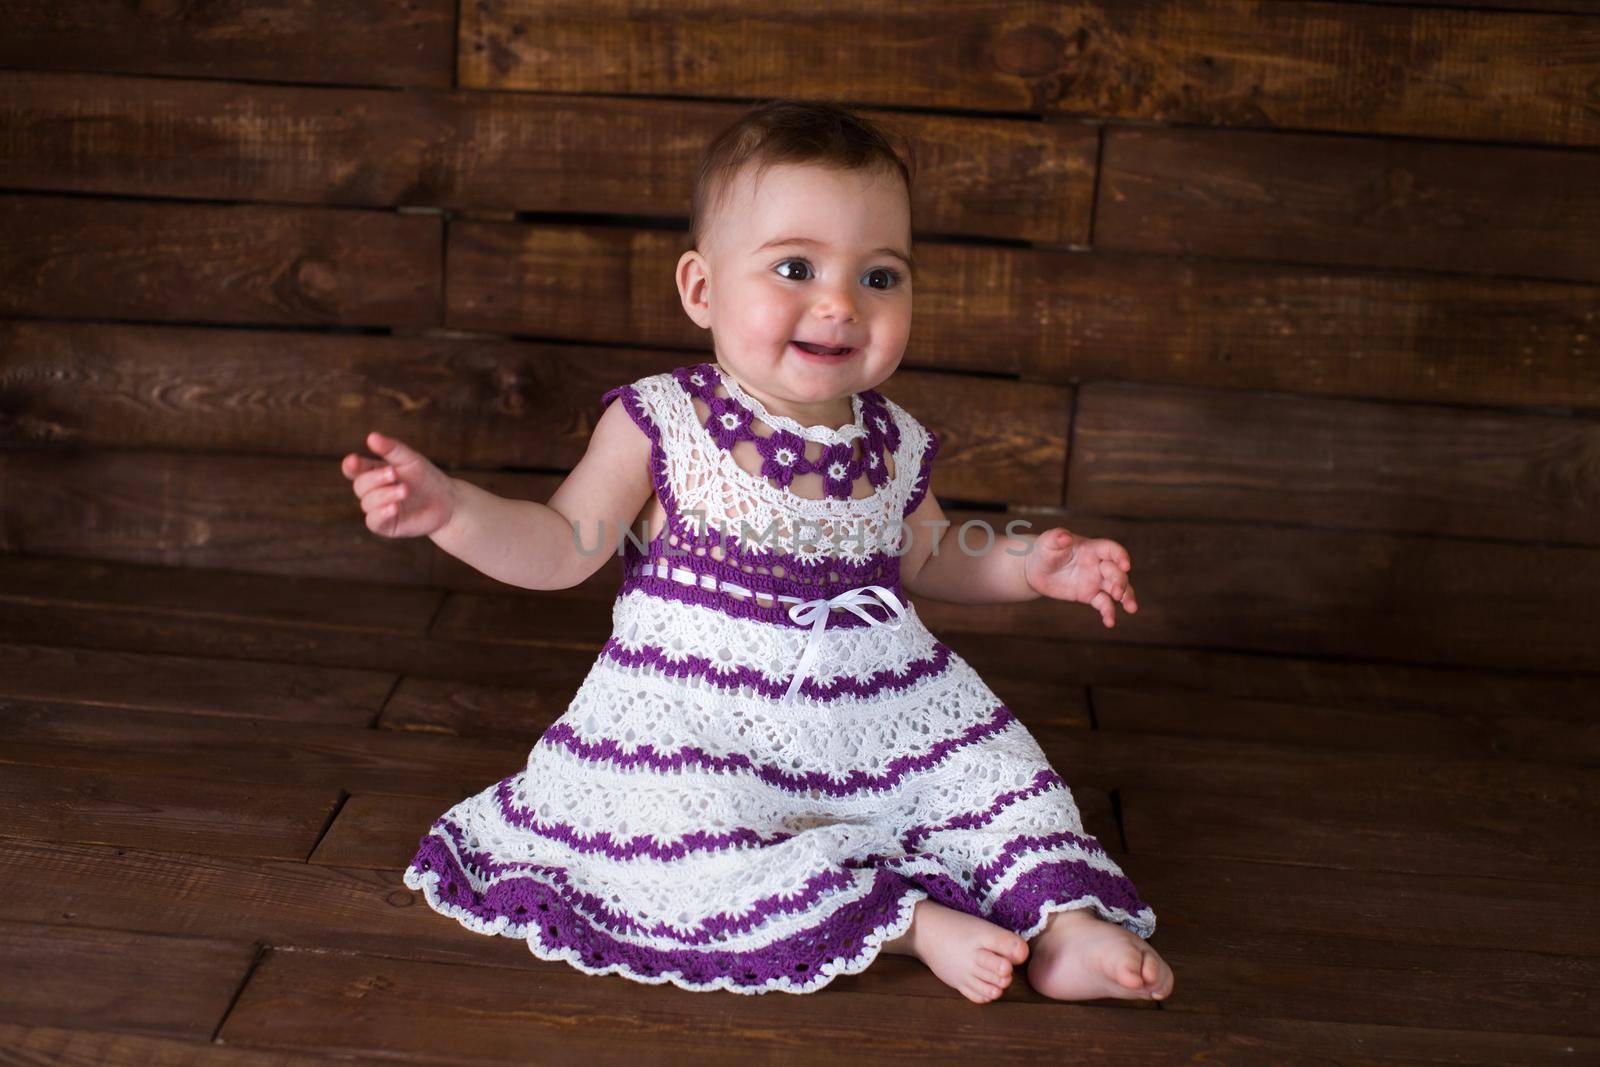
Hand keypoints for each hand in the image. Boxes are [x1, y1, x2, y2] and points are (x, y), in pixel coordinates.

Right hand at [341, 431, 456, 538]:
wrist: (448, 503)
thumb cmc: (427, 478)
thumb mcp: (411, 460)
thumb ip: (391, 449)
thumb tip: (371, 437)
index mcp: (374, 472)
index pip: (355, 469)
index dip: (351, 465)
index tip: (354, 460)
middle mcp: (372, 491)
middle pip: (360, 485)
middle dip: (375, 478)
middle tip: (393, 473)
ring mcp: (377, 509)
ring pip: (367, 503)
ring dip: (384, 495)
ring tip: (405, 489)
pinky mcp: (386, 526)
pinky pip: (374, 521)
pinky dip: (381, 513)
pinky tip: (394, 507)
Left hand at [1023, 527, 1137, 626]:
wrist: (1036, 570)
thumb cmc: (1045, 551)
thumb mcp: (1047, 542)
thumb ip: (1056, 537)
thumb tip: (1065, 536)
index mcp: (1091, 549)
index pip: (1111, 550)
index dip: (1121, 556)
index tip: (1126, 566)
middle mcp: (1098, 564)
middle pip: (1116, 572)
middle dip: (1120, 582)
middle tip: (1116, 593)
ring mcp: (1096, 580)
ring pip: (1117, 588)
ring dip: (1126, 597)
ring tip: (1131, 609)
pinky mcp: (1090, 595)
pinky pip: (1104, 603)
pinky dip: (1108, 612)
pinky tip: (1110, 622)